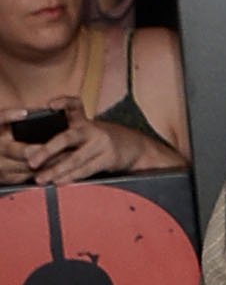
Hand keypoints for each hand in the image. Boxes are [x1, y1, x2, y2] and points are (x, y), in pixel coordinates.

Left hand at [0, 99, 147, 185]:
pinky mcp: (109, 158)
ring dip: (55, 170)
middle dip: (46, 151)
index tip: (50, 105)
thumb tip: (35, 152)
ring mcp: (102, 144)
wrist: (135, 148)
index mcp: (84, 121)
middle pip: (67, 138)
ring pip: (75, 158)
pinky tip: (59, 181)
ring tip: (40, 178)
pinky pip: (87, 169)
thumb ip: (67, 136)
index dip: (63, 102)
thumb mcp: (88, 130)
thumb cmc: (102, 142)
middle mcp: (93, 129)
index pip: (74, 105)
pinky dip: (71, 176)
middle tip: (31, 161)